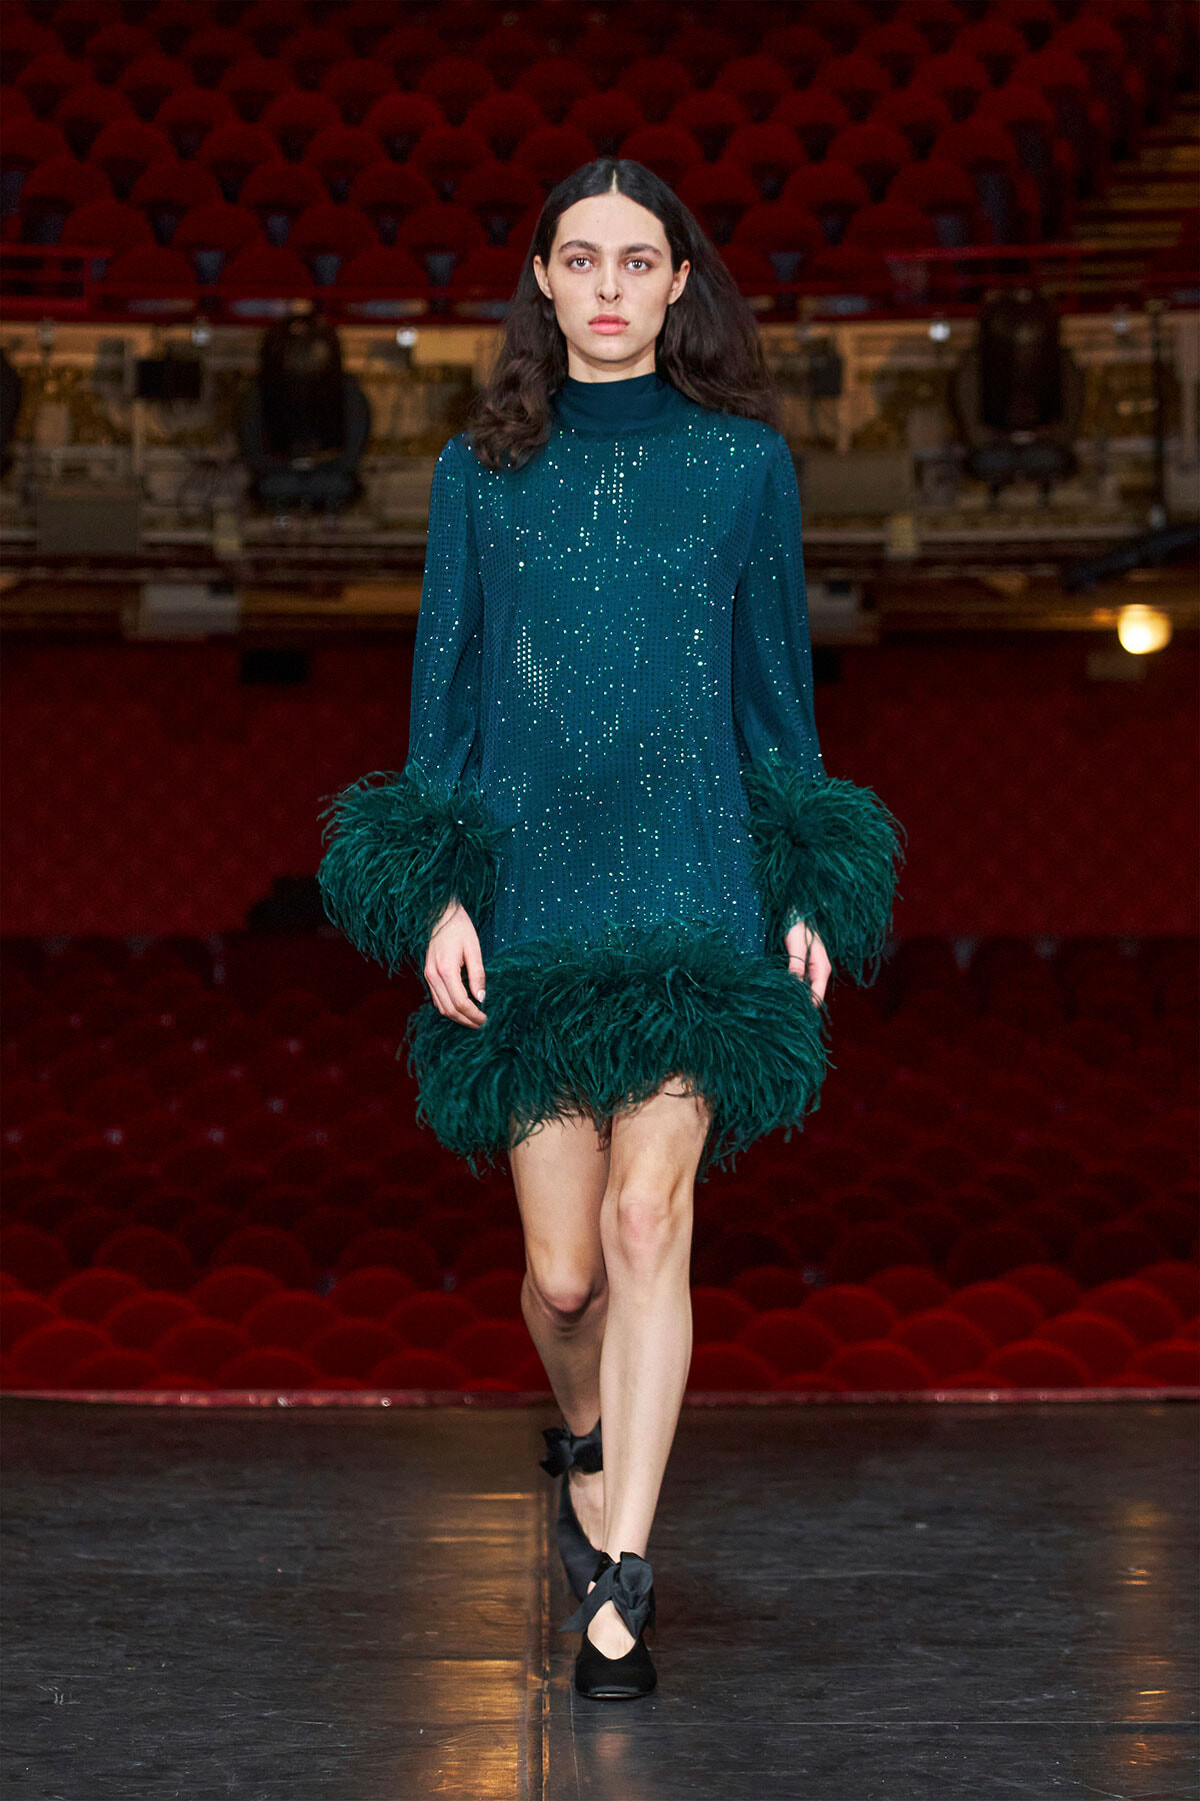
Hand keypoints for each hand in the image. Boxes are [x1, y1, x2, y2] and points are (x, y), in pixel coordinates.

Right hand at [424, 899, 487, 1028]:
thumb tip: (481, 998)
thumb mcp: (474, 949)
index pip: (460, 1003)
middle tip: (482, 1024)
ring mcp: (428, 976)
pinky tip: (462, 1008)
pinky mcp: (427, 974)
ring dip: (457, 1017)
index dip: (474, 1015)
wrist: (440, 912)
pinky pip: (436, 998)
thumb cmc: (459, 927)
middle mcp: (433, 976)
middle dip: (466, 1020)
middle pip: (449, 1010)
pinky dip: (448, 1008)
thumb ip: (478, 974)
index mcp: (445, 970)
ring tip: (474, 1019)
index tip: (486, 1019)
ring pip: (441, 1007)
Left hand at [785, 918, 829, 1006]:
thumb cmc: (797, 925)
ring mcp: (812, 970)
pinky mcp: (804, 968)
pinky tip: (781, 992)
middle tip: (784, 1013)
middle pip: (812, 996)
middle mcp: (819, 972)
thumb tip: (795, 985)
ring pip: (806, 991)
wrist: (795, 913)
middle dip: (800, 1003)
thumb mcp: (796, 945)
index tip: (793, 1014)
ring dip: (795, 996)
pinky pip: (800, 983)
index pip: (818, 996)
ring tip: (781, 1005)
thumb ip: (796, 964)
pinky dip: (792, 988)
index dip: (807, 1006)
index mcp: (822, 968)